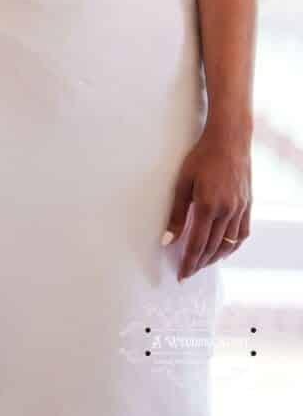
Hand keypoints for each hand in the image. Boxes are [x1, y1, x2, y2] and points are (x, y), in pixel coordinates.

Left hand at [163, 124, 251, 280]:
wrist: (229, 140)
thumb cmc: (202, 156)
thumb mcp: (183, 181)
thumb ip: (176, 212)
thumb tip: (168, 239)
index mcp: (208, 206)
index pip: (197, 244)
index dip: (189, 262)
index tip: (182, 275)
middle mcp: (227, 211)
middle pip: (213, 248)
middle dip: (200, 263)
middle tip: (189, 272)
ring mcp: (240, 210)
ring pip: (228, 245)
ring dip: (215, 258)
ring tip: (202, 264)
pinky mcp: (247, 206)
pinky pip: (242, 235)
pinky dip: (232, 247)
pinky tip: (224, 250)